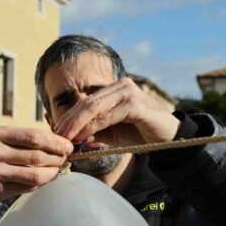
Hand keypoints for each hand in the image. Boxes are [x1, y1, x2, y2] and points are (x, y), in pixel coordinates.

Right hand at [0, 127, 72, 207]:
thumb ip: (20, 139)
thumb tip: (54, 142)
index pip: (34, 136)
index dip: (55, 141)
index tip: (67, 145)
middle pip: (37, 156)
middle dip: (57, 158)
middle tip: (66, 158)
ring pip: (35, 174)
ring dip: (52, 173)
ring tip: (58, 170)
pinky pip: (27, 187)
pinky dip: (40, 184)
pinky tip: (45, 179)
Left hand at [52, 77, 178, 148]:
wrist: (170, 139)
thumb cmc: (141, 134)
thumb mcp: (113, 134)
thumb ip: (95, 133)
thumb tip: (74, 139)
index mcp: (114, 89)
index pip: (85, 101)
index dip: (68, 116)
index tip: (55, 131)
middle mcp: (121, 86)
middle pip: (86, 103)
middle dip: (69, 121)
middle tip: (56, 136)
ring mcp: (128, 92)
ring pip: (94, 107)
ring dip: (77, 125)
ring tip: (65, 139)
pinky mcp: (135, 104)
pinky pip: (108, 116)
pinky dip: (93, 127)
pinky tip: (83, 138)